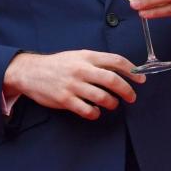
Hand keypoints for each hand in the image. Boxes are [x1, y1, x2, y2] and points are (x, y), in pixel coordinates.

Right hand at [4, 50, 145, 119]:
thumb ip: (96, 62)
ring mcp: (73, 85)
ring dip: (112, 103)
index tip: (140, 79)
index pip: (116, 61)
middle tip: (131, 97)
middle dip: (128, 91)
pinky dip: (95, 113)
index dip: (132, 70)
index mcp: (86, 56)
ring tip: (111, 104)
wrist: (29, 71)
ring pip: (103, 98)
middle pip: (113, 80)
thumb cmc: (57, 65)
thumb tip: (122, 71)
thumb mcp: (76, 56)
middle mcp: (81, 69)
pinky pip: (88, 111)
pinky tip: (95, 111)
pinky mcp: (65, 99)